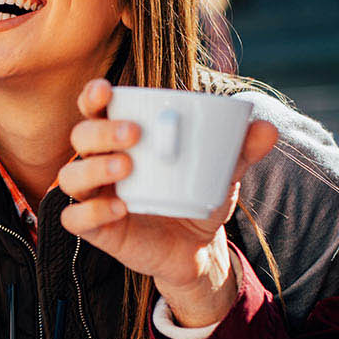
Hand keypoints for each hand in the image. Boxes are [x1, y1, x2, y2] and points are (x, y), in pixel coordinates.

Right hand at [56, 79, 277, 327]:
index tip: (107, 90)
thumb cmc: (197, 195)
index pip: (95, 109)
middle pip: (80, 136)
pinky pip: (75, 218)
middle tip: (134, 134)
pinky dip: (92, 212)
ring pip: (70, 175)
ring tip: (126, 168)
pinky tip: (120, 209)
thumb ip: (241, 150)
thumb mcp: (222, 171)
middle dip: (100, 131)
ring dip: (93, 167)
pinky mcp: (96, 229)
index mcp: (122, 138)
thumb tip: (267, 127)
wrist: (197, 248)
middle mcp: (100, 162)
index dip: (93, 96)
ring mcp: (95, 196)